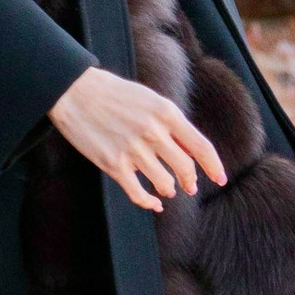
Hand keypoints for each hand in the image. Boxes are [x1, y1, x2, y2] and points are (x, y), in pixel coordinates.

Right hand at [47, 67, 228, 210]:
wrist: (74, 92)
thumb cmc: (113, 93)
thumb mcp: (149, 99)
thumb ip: (170, 123)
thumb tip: (189, 149)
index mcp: (166, 112)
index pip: (201, 146)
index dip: (214, 166)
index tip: (220, 179)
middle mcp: (153, 132)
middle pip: (185, 168)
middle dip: (190, 181)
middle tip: (189, 186)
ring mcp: (133, 150)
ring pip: (164, 183)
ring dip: (168, 189)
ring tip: (166, 188)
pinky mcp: (114, 164)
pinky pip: (139, 193)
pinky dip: (149, 202)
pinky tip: (153, 202)